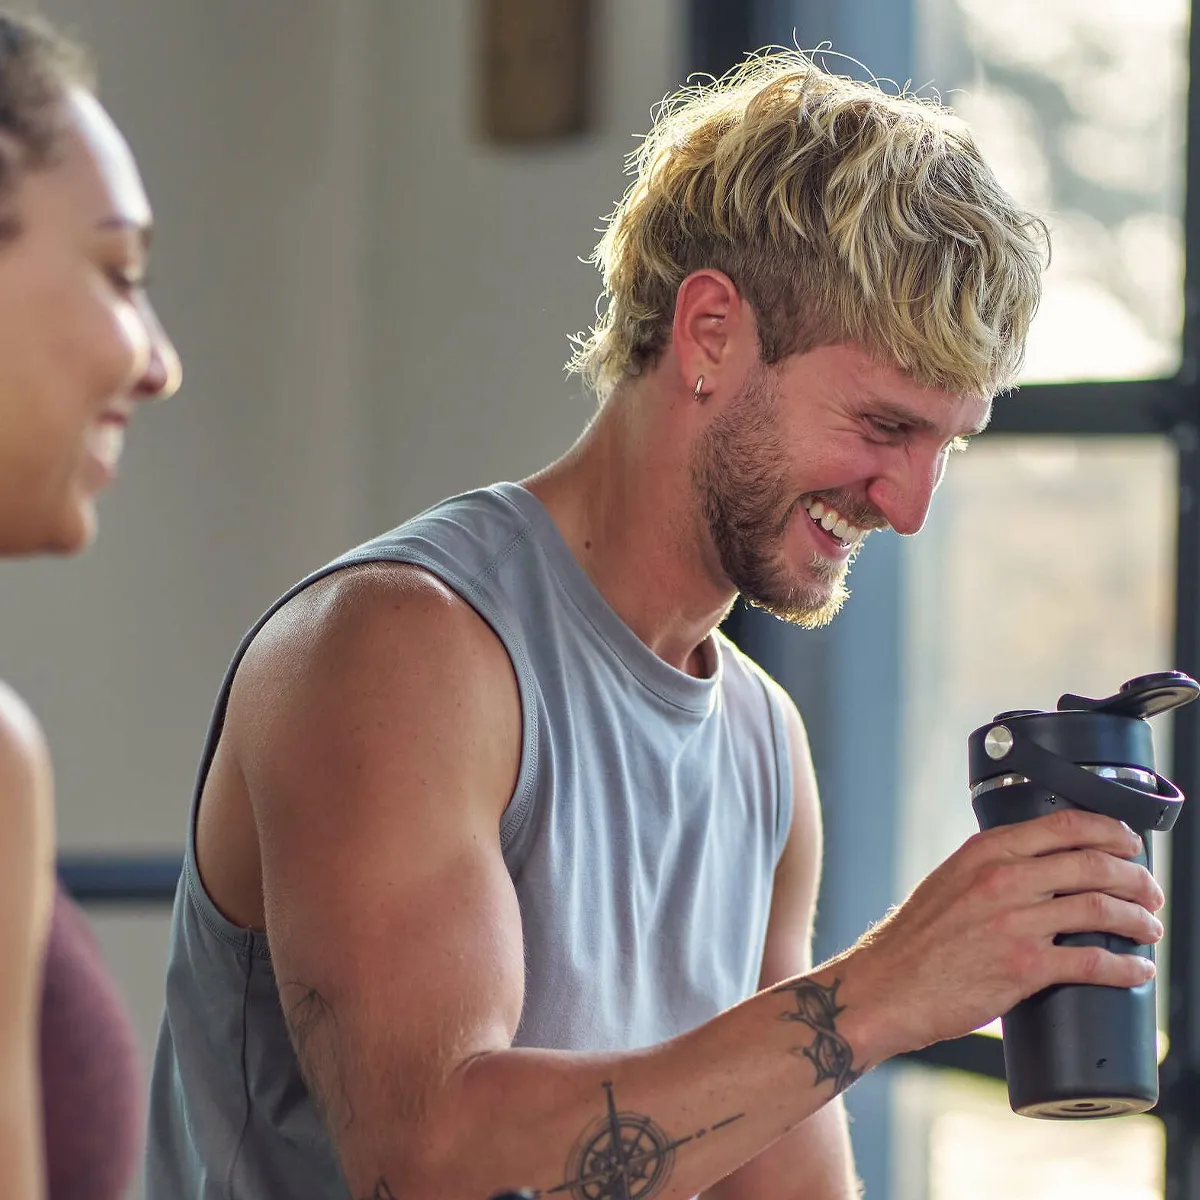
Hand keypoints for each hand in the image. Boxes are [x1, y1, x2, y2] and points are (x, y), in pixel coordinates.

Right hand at [843, 808, 1162, 1059]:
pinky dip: (1127, 967)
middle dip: (1136, 878)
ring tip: (1149, 929)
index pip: (1065, 823)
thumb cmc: (914, 940)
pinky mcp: (1023, 967)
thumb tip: (1038, 871)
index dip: (1111, 831)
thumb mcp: (949, 881)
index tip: (1129, 844)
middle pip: (1094, 863)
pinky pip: (1094, 961)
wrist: (886, 986)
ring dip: (1139, 920)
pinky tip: (1137, 971)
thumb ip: (990, 870)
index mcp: (985, 851)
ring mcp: (1014, 922)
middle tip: (1150, 892)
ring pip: (1101, 909)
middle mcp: (1003, 878)